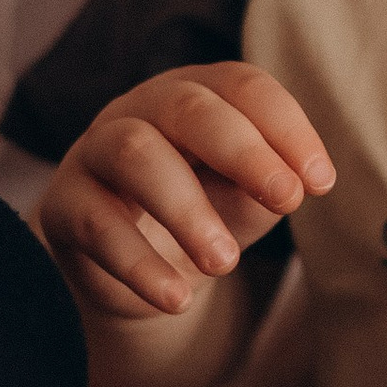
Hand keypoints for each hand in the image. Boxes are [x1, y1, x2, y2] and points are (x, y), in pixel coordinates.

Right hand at [41, 63, 334, 324]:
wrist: (135, 268)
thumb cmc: (203, 213)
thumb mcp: (244, 201)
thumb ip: (266, 188)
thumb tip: (292, 186)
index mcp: (199, 94)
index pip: (244, 87)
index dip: (287, 129)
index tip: (321, 182)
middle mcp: (143, 108)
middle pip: (189, 107)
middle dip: (244, 151)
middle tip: (286, 201)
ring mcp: (95, 150)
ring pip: (136, 153)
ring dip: (188, 208)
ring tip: (225, 262)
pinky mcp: (64, 204)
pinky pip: (97, 223)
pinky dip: (140, 265)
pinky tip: (177, 300)